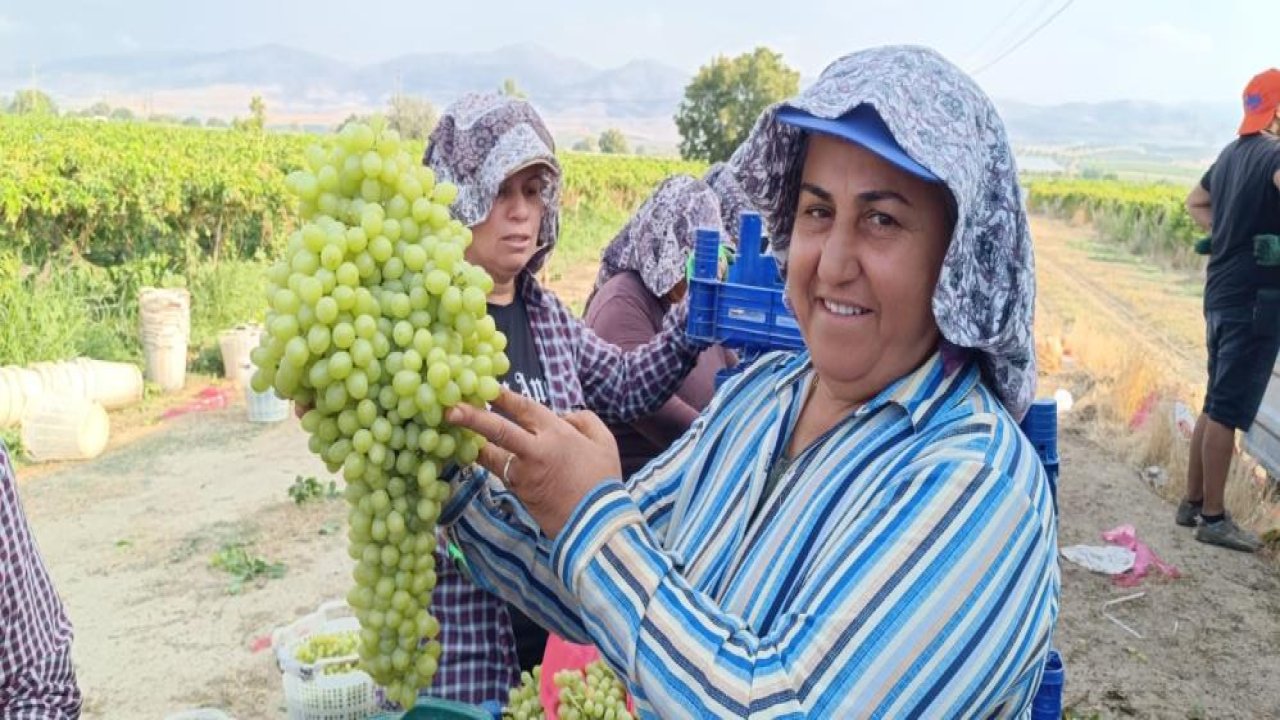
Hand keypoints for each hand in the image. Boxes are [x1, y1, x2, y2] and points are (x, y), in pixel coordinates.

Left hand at [445, 389, 621, 538]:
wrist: (597, 523)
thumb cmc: (603, 480)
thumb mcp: (604, 441)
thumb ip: (583, 420)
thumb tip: (562, 415)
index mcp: (557, 433)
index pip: (524, 408)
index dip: (502, 396)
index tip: (483, 386)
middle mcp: (536, 451)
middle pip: (498, 430)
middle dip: (472, 418)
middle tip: (449, 409)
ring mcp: (523, 474)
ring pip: (490, 454)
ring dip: (472, 442)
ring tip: (452, 431)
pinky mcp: (518, 493)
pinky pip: (497, 472)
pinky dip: (486, 461)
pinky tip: (474, 453)